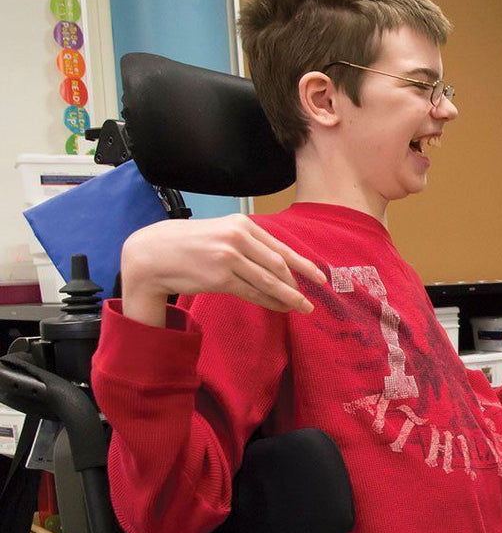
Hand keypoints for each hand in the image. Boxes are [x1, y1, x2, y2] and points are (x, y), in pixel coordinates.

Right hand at [120, 214, 328, 326]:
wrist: (152, 253)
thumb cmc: (188, 244)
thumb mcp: (221, 232)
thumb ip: (248, 243)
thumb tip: (278, 263)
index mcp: (241, 224)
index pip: (280, 247)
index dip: (303, 264)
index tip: (319, 277)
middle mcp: (237, 237)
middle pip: (278, 265)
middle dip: (298, 283)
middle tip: (310, 298)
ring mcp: (229, 258)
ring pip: (268, 280)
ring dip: (288, 296)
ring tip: (301, 307)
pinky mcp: (219, 277)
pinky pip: (252, 292)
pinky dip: (269, 302)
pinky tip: (279, 308)